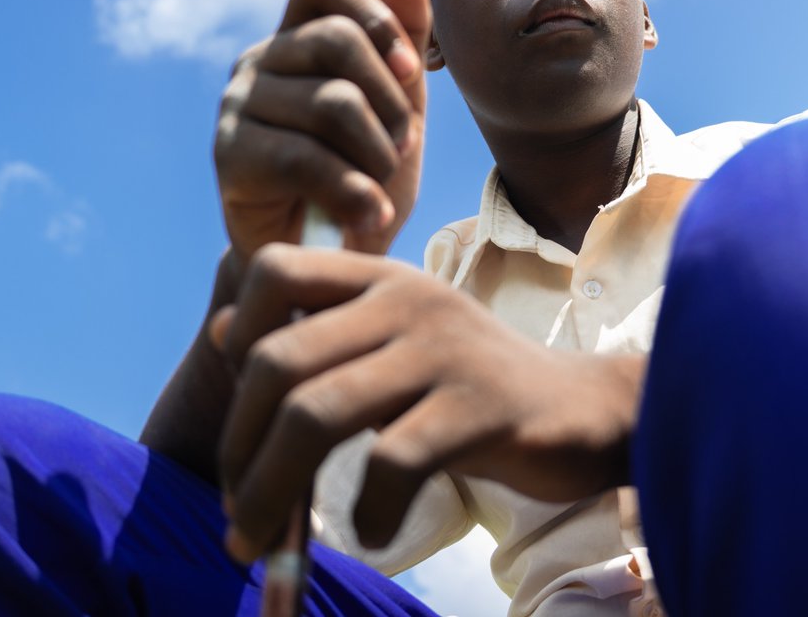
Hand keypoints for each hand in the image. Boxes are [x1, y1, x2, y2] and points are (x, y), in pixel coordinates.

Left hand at [210, 244, 645, 561]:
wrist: (583, 409)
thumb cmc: (470, 385)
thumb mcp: (396, 343)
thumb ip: (321, 334)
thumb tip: (224, 331)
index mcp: (382, 278)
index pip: (275, 269)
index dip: (238, 331)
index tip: (241, 405)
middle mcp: (407, 300)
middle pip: (278, 361)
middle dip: (238, 447)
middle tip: (237, 507)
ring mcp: (443, 351)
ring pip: (316, 414)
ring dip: (271, 490)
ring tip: (261, 538)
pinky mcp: (479, 408)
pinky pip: (390, 463)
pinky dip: (366, 513)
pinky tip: (371, 534)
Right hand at [213, 0, 429, 262]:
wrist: (334, 259)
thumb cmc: (367, 172)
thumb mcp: (400, 101)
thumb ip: (404, 28)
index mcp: (299, 35)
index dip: (372, 10)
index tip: (408, 67)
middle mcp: (261, 58)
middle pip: (336, 40)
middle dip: (390, 99)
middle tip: (403, 145)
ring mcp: (239, 104)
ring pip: (330, 102)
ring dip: (378, 154)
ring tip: (383, 188)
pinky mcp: (228, 155)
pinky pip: (303, 157)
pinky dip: (352, 191)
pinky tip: (369, 216)